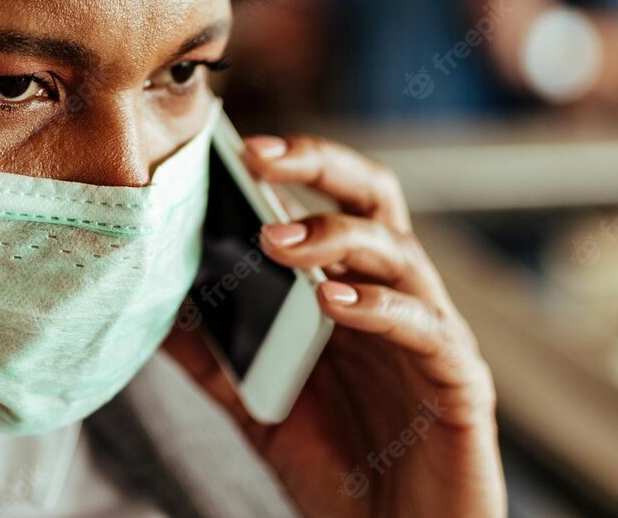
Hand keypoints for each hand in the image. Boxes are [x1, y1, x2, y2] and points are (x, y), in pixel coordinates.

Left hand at [166, 134, 504, 517]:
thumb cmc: (340, 469)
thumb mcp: (258, 406)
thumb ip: (216, 356)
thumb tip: (156, 309)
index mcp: (352, 291)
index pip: (329, 203)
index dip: (292, 167)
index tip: (233, 147)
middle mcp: (396, 297)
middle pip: (374, 200)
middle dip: (320, 166)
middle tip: (260, 158)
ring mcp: (432, 335)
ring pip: (398, 253)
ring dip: (334, 238)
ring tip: (276, 242)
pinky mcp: (460, 381)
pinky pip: (425, 328)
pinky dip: (379, 308)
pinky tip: (333, 304)